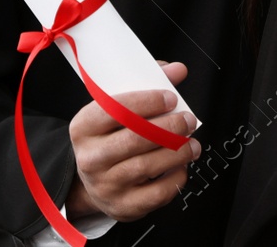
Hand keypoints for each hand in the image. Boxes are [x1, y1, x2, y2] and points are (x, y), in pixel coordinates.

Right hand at [64, 61, 200, 221]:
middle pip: (134, 139)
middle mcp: (90, 157)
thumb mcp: (117, 108)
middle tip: (188, 120)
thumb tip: (177, 70)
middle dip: (169, 128)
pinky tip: (181, 166)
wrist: (94, 182)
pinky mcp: (123, 206)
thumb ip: (146, 84)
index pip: (114, 110)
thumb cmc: (111, 137)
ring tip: (192, 144)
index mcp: (83, 127)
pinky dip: (175, 178)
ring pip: (146, 167)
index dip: (146, 102)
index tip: (171, 97)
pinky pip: (155, 194)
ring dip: (177, 153)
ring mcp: (105, 185)